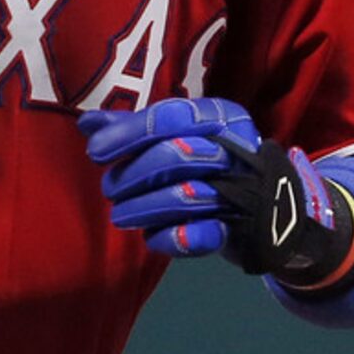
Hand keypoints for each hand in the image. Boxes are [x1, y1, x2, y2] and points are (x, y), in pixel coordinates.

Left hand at [78, 96, 353, 282]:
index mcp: (221, 115)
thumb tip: (88, 123)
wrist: (266, 210)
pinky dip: (173, 238)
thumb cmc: (208, 164)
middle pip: (174, 154)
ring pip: (185, 194)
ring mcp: (243, 189)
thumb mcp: (174, 137)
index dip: (128, 134)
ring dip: (142, 208)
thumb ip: (132, 128)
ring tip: (122, 216)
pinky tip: (154, 238)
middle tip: (111, 189)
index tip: (95, 152)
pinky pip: (201, 234)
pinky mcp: (242, 230)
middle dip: (132, 175)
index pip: (170, 117)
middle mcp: (236, 146)